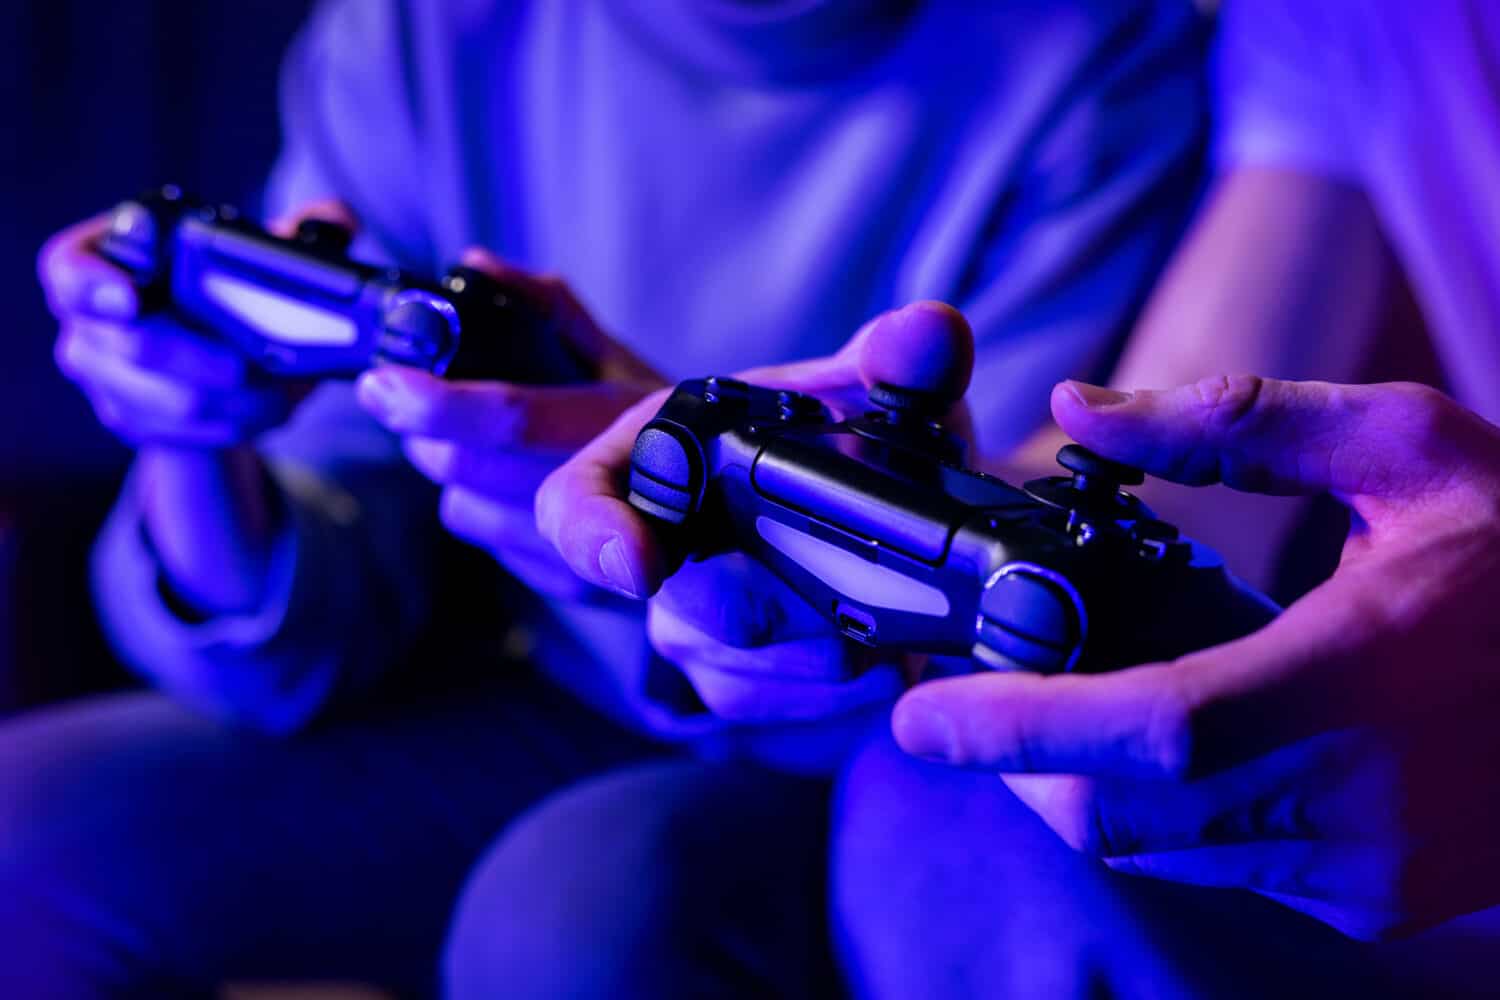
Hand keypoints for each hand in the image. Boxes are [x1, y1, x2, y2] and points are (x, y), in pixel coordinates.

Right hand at [42, 205, 341, 447]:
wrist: (212, 348)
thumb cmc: (223, 282)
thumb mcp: (256, 248)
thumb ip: (302, 229)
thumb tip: (339, 221)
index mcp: (104, 260)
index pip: (69, 270)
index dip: (91, 285)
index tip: (129, 299)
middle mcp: (89, 320)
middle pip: (132, 348)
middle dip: (201, 361)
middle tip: (250, 365)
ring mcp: (103, 375)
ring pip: (164, 401)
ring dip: (233, 402)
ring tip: (283, 391)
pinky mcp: (129, 419)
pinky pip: (180, 434)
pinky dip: (234, 426)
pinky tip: (272, 411)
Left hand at [355, 250, 662, 599]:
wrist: (723, 515)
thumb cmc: (665, 426)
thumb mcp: (616, 358)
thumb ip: (547, 308)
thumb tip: (476, 266)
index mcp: (614, 419)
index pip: (512, 416)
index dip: (440, 403)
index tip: (384, 383)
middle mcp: (603, 489)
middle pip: (465, 466)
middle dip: (429, 431)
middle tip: (420, 401)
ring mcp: (586, 549)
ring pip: (462, 505)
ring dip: (454, 471)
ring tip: (479, 444)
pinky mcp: (570, 586)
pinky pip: (485, 538)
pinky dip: (480, 507)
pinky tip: (511, 488)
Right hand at [537, 301, 975, 722]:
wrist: (884, 509)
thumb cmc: (851, 440)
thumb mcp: (876, 393)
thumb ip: (896, 359)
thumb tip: (930, 333)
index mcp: (662, 459)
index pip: (577, 505)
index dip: (592, 537)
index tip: (641, 564)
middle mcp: (657, 554)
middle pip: (695, 611)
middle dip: (788, 606)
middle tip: (865, 593)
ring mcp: (690, 631)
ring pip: (741, 675)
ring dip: (829, 657)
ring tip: (892, 622)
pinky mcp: (735, 690)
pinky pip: (776, 715)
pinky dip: (843, 696)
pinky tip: (889, 660)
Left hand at [892, 375, 1499, 939]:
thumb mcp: (1408, 449)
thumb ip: (1231, 428)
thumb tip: (1078, 412)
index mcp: (1358, 679)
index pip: (1145, 735)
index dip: (1013, 731)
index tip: (920, 716)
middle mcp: (1356, 804)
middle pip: (1117, 815)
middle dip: (1019, 763)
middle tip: (973, 698)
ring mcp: (1368, 875)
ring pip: (1157, 854)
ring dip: (1080, 787)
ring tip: (1060, 705)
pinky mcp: (1375, 905)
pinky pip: (1218, 872)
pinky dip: (1161, 814)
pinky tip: (1164, 745)